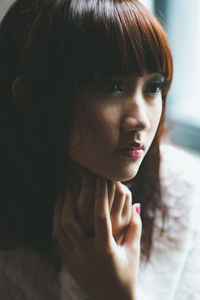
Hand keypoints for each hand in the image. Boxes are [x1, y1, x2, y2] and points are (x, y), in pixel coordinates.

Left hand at [52, 177, 141, 299]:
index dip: (100, 196)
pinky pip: (56, 240)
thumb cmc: (126, 274)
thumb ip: (135, 228)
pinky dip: (56, 223)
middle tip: (73, 184)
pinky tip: (59, 213)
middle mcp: (86, 253)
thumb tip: (137, 205)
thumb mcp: (133, 251)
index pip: (100, 216)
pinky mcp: (68, 263)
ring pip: (58, 230)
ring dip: (59, 209)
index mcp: (105, 249)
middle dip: (70, 200)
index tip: (99, 179)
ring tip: (62, 194)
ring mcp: (74, 258)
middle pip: (70, 222)